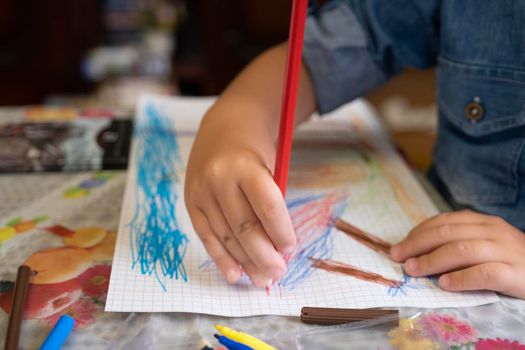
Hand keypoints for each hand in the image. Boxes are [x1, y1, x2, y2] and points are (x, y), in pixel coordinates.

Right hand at [185, 106, 295, 287]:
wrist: (223, 128)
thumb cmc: (254, 152)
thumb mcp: (270, 166)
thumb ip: (270, 202)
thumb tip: (276, 247)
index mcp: (245, 166)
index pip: (267, 207)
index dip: (280, 232)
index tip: (290, 249)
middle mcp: (219, 178)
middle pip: (244, 226)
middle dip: (263, 255)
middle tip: (277, 274)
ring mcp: (201, 190)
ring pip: (224, 235)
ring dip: (244, 262)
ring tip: (261, 279)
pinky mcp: (190, 201)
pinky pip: (206, 236)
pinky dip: (221, 258)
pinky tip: (235, 274)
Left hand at [390, 210, 524, 297]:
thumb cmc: (511, 261)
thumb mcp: (484, 245)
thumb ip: (458, 243)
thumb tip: (418, 252)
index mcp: (483, 222)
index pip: (444, 221)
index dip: (418, 233)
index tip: (400, 247)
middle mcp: (493, 231)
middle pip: (447, 233)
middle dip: (417, 245)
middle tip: (398, 258)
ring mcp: (505, 251)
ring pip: (462, 250)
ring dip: (432, 260)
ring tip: (414, 270)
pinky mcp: (515, 273)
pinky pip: (484, 273)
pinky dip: (461, 278)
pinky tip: (445, 284)